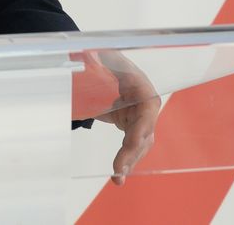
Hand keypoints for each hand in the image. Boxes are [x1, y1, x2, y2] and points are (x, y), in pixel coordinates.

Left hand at [91, 50, 160, 184]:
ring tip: (117, 178)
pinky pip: (132, 145)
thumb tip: (85, 57)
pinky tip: (118, 174)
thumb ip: (93, 58)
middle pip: (145, 130)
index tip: (132, 143)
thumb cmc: (104, 58)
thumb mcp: (99, 56)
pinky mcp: (132, 125)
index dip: (142, 126)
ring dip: (130, 161)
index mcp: (140, 83)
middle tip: (118, 170)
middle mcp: (145, 102)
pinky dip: (126, 159)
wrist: (103, 64)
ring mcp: (140, 116)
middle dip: (132, 152)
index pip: (148, 106)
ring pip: (140, 143)